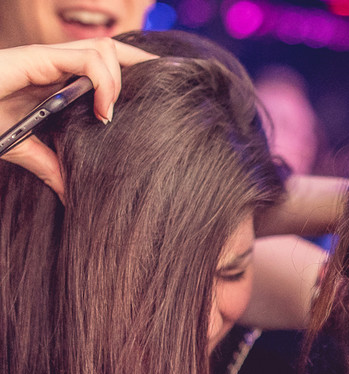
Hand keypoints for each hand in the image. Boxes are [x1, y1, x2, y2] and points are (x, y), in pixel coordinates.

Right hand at [0, 38, 154, 197]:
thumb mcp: (23, 148)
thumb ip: (51, 166)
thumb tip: (74, 195)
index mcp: (57, 81)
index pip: (106, 65)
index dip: (134, 75)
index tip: (161, 99)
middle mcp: (55, 65)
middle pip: (112, 50)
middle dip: (145, 65)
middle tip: (171, 87)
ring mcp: (46, 59)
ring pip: (104, 49)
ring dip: (121, 79)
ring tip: (114, 115)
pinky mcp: (34, 58)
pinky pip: (85, 58)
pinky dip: (104, 82)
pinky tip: (103, 112)